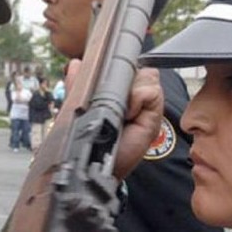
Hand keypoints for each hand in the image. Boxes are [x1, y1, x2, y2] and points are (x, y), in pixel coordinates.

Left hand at [65, 59, 163, 179]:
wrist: (100, 167)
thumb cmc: (93, 141)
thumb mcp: (81, 109)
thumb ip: (78, 86)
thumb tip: (76, 64)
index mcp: (116, 89)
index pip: (121, 64)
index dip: (114, 69)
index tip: (102, 81)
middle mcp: (134, 93)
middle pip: (135, 67)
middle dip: (120, 81)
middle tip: (108, 103)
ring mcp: (146, 101)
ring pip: (145, 75)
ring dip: (129, 93)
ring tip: (119, 112)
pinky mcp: (155, 111)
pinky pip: (150, 91)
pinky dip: (137, 101)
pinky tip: (128, 115)